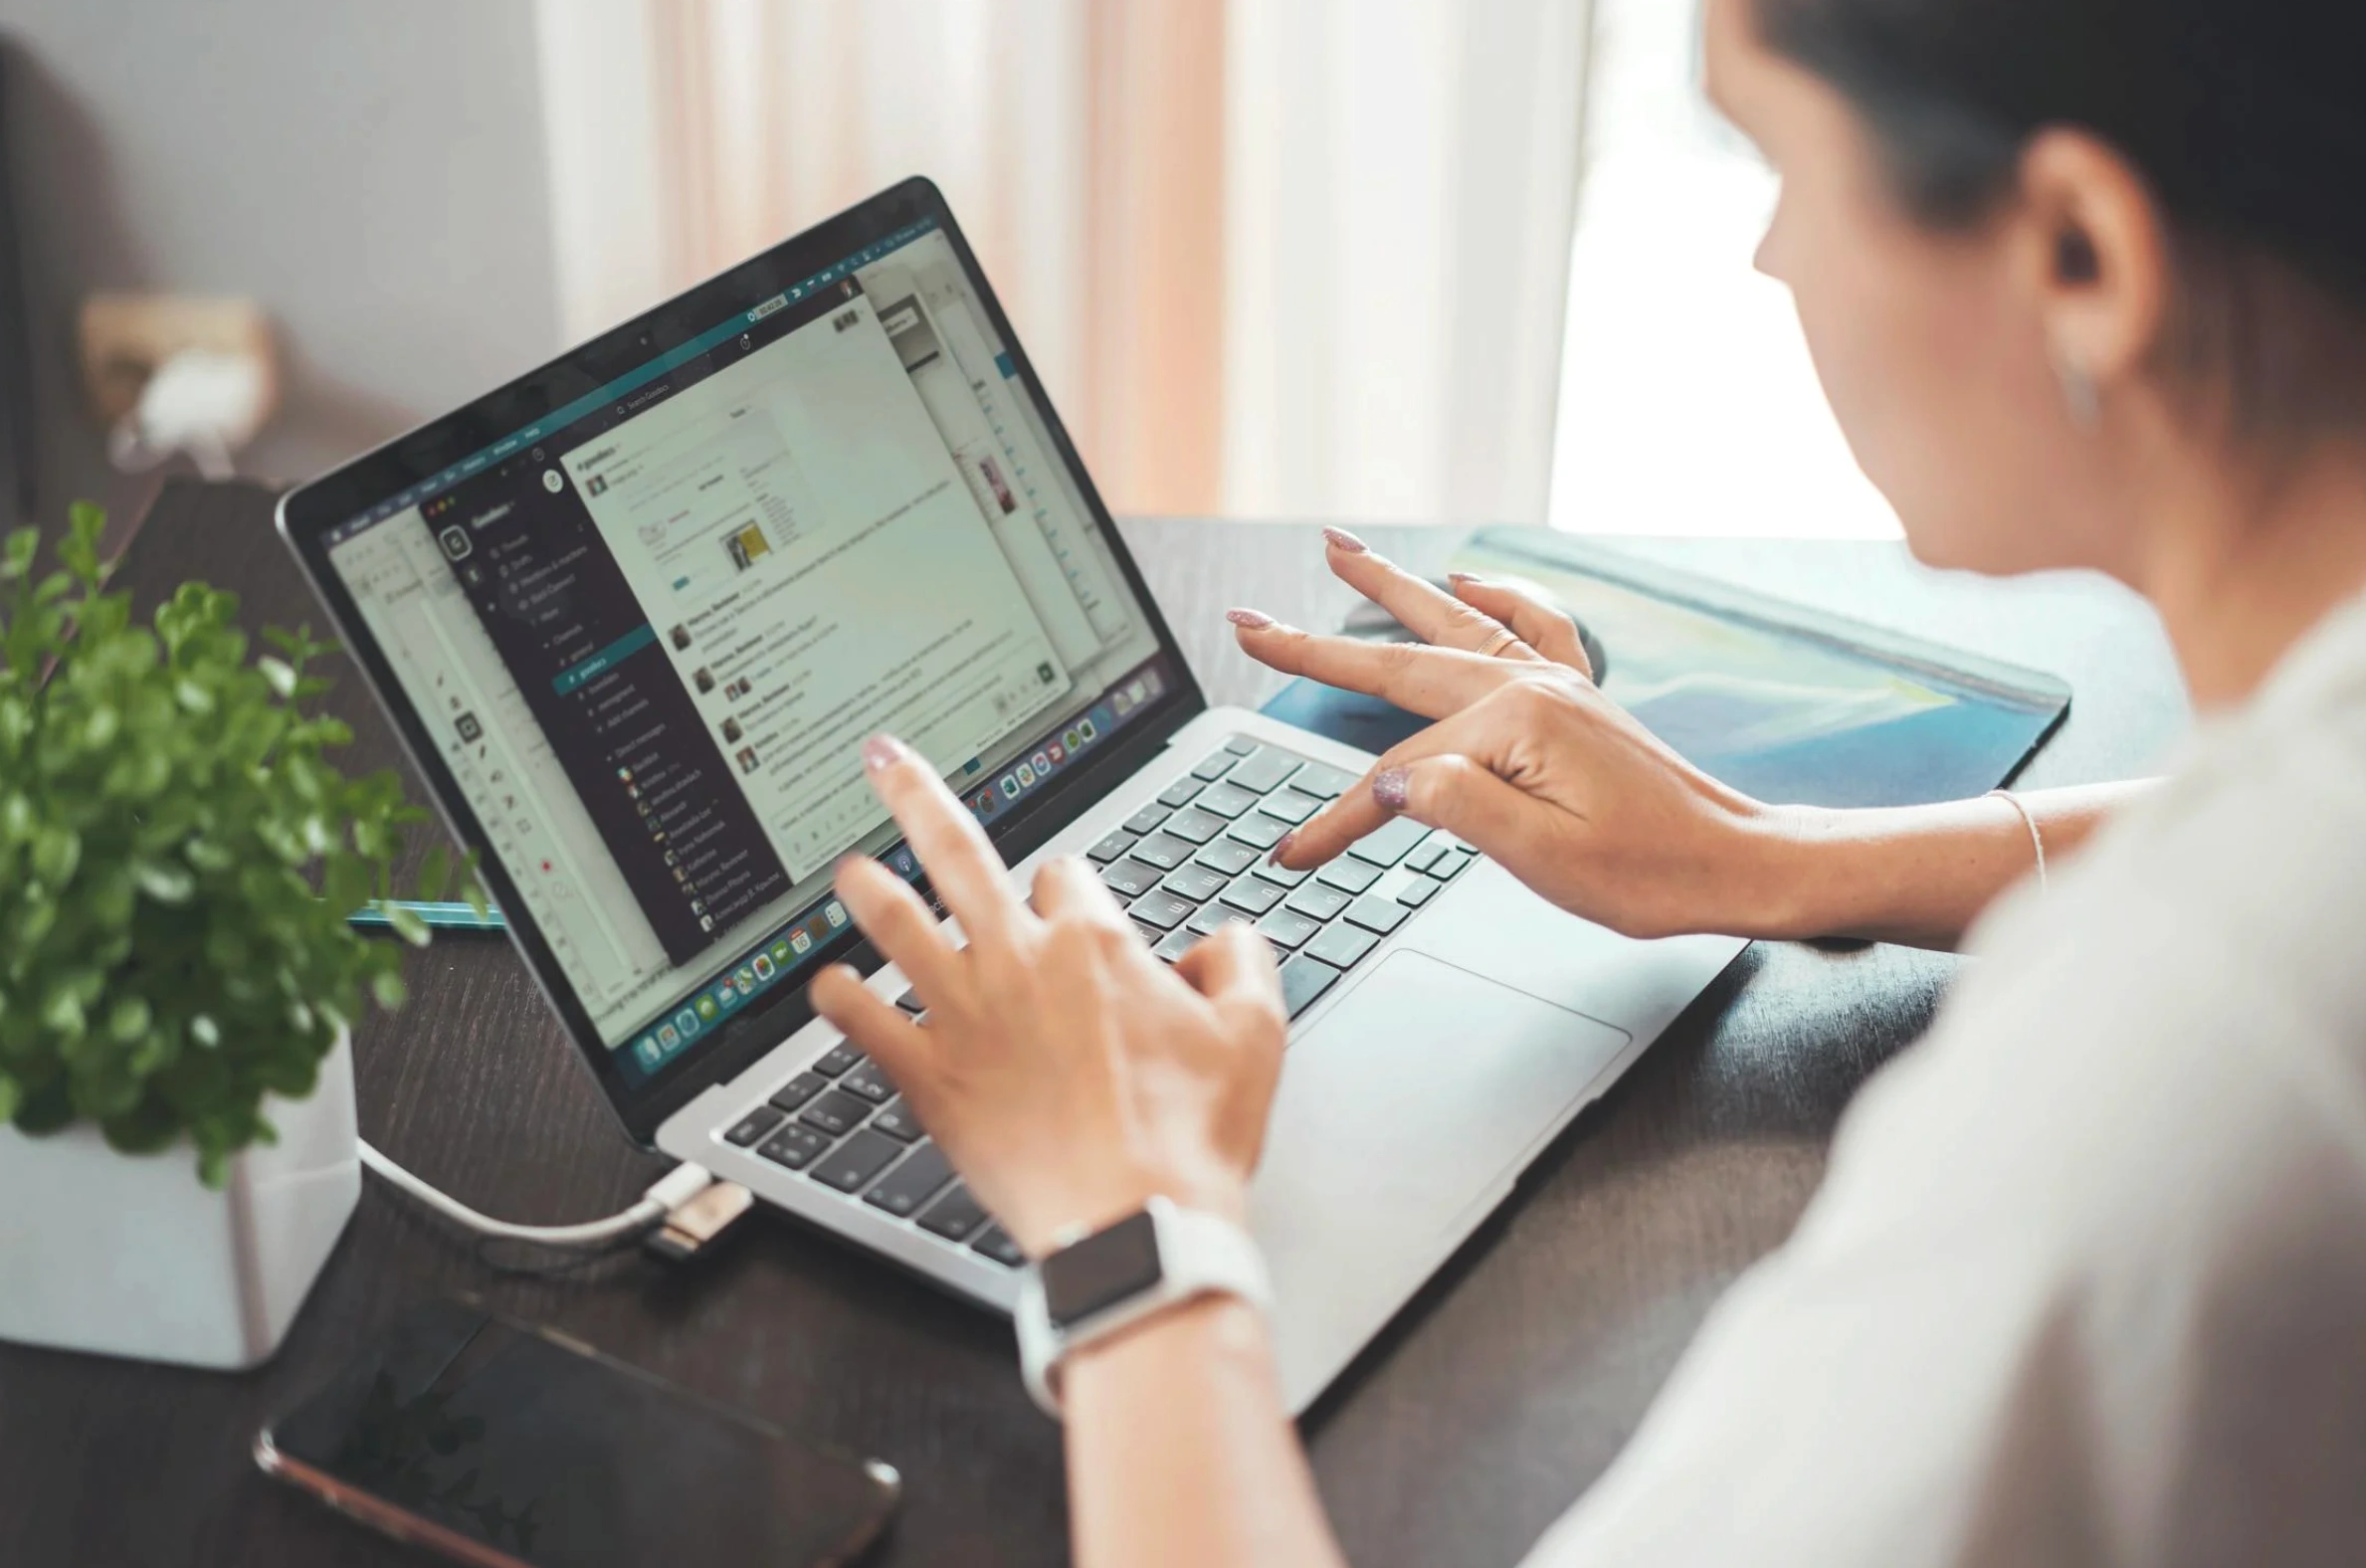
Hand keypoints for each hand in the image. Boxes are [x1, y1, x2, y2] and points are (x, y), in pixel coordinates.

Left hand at [810, 736, 1289, 1256]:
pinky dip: (840, 1001)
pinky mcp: (932, 1080)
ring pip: (899, 927)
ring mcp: (967, 1018)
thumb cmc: (1191, 1139)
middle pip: (956, 853)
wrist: (1135, 1224)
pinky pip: (867, 1026)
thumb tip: (1223, 939)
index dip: (1072, 893)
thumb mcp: (1258, 1034)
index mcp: (1094, 943)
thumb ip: (1242, 961)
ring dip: (869, 890)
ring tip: (847, 867)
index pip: (1068, 876)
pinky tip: (825, 987)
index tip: (1074, 916)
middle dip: (916, 796)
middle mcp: (1020, 963)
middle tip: (884, 760)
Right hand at [1228, 529, 1794, 940]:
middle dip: (1317, 646)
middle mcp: (1533, 686)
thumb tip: (1390, 778)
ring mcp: (1557, 683)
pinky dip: (1493, 598)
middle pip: (1400, 664)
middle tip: (1250, 622)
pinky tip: (1466, 581)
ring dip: (1389, 588)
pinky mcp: (1578, 696)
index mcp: (1517, 726)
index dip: (1337, 819)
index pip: (1396, 776)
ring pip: (1451, 623)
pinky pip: (1528, 625)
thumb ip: (1460, 808)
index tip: (1294, 854)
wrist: (1737, 863)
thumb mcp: (1546, 859)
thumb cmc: (1651, 873)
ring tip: (1336, 549)